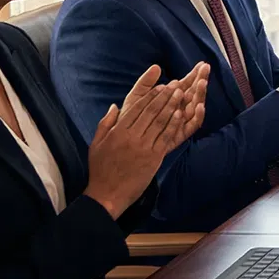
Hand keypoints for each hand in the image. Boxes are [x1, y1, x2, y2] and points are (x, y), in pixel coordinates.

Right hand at [83, 62, 209, 219]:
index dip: (150, 95)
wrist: (108, 194)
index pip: (136, 107)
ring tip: (181, 93)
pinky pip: (166, 136)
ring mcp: (144, 147)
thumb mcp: (96, 144)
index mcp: (117, 131)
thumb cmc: (101, 169)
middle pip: (151, 111)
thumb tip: (116, 106)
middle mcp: (131, 136)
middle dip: (165, 96)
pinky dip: (175, 124)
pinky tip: (182, 114)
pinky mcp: (154, 157)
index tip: (160, 85)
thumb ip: (105, 123)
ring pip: (161, 121)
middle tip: (175, 84)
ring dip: (173, 105)